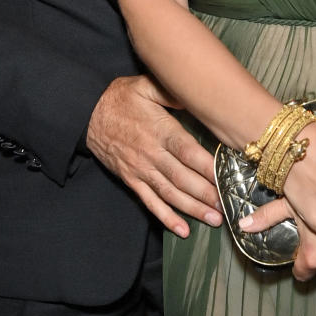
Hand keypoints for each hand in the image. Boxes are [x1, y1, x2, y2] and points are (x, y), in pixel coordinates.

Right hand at [86, 75, 221, 237]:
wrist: (88, 115)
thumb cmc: (120, 99)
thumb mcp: (145, 86)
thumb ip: (171, 92)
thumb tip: (195, 96)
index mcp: (159, 130)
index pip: (188, 152)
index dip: (207, 167)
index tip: (227, 178)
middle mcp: (151, 154)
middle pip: (182, 178)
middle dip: (206, 194)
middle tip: (227, 205)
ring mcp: (141, 170)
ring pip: (170, 194)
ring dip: (192, 209)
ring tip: (214, 219)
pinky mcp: (131, 180)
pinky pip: (150, 202)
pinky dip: (167, 218)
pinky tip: (183, 230)